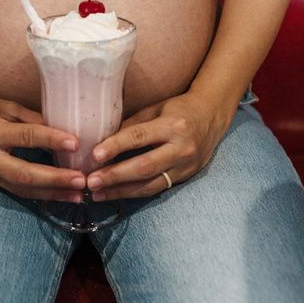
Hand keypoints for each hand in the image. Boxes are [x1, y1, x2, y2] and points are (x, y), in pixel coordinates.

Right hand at [0, 91, 85, 201]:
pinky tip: (59, 195)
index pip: (25, 137)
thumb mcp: (5, 106)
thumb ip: (32, 118)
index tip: (75, 143)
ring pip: (22, 189)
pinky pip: (17, 191)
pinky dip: (40, 194)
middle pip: (24, 174)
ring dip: (52, 193)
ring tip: (77, 194)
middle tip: (81, 180)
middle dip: (55, 179)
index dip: (51, 140)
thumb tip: (62, 129)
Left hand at [86, 91, 229, 200]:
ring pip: (150, 184)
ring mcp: (185, 166)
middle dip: (116, 176)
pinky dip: (135, 193)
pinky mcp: (185, 178)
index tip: (95, 155)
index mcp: (173, 125)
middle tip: (92, 181)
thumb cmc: (178, 109)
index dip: (116, 146)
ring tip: (98, 193)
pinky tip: (116, 194)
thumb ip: (132, 125)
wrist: (212, 117)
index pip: (140, 137)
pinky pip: (157, 189)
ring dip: (121, 191)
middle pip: (145, 166)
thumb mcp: (155, 109)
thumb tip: (102, 139)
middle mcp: (181, 148)